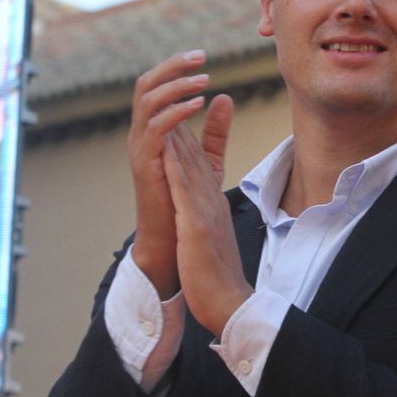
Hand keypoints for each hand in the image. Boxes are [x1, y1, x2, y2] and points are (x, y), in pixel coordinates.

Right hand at [128, 51, 212, 297]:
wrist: (172, 239)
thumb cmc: (186, 201)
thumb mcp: (205, 159)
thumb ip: (214, 130)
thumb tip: (224, 96)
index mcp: (152, 129)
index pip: (156, 85)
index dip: (175, 67)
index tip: (203, 56)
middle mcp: (141, 134)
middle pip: (145, 84)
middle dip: (171, 67)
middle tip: (200, 57)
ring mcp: (140, 148)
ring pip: (147, 101)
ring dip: (176, 86)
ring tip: (203, 80)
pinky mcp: (145, 164)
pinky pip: (154, 128)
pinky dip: (175, 112)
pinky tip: (196, 105)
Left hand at [162, 96, 250, 333]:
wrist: (229, 304)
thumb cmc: (218, 278)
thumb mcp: (212, 240)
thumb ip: (207, 220)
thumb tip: (201, 210)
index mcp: (212, 205)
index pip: (199, 164)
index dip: (188, 134)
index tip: (178, 111)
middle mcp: (211, 202)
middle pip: (194, 156)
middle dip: (183, 124)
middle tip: (175, 92)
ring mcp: (204, 212)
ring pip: (190, 165)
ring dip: (180, 134)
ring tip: (169, 105)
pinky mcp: (196, 226)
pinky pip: (184, 190)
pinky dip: (175, 165)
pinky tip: (167, 145)